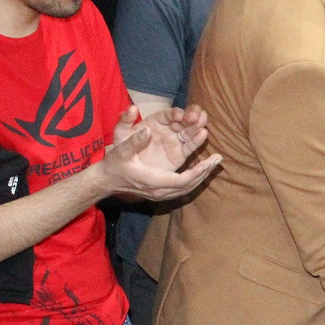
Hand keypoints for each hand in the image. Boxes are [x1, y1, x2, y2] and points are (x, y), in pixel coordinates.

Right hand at [103, 107, 221, 200]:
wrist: (106, 180)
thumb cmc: (114, 164)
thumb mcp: (120, 150)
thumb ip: (134, 141)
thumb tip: (147, 129)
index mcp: (153, 181)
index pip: (181, 181)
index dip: (197, 172)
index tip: (209, 161)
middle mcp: (159, 191)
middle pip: (188, 185)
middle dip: (204, 172)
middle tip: (218, 159)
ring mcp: (160, 194)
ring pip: (187, 188)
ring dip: (201, 176)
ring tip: (214, 163)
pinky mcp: (160, 193)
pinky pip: (182, 188)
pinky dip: (194, 179)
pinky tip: (201, 170)